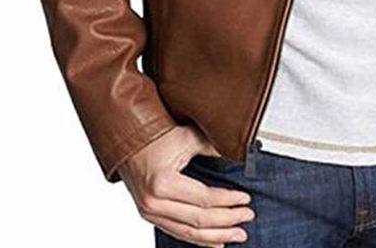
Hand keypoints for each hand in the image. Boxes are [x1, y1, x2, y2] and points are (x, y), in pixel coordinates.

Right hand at [118, 124, 254, 246]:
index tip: (245, 199)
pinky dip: (199, 240)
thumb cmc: (155, 137)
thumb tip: (236, 155)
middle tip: (247, 216)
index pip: (204, 200)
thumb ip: (212, 147)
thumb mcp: (186, 137)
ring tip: (238, 234)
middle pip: (199, 220)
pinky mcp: (150, 216)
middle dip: (227, 221)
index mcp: (163, 183)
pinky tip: (216, 242)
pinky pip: (178, 233)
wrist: (127, 142)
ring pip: (189, 233)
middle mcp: (154, 202)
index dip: (228, 201)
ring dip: (217, 236)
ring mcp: (150, 213)